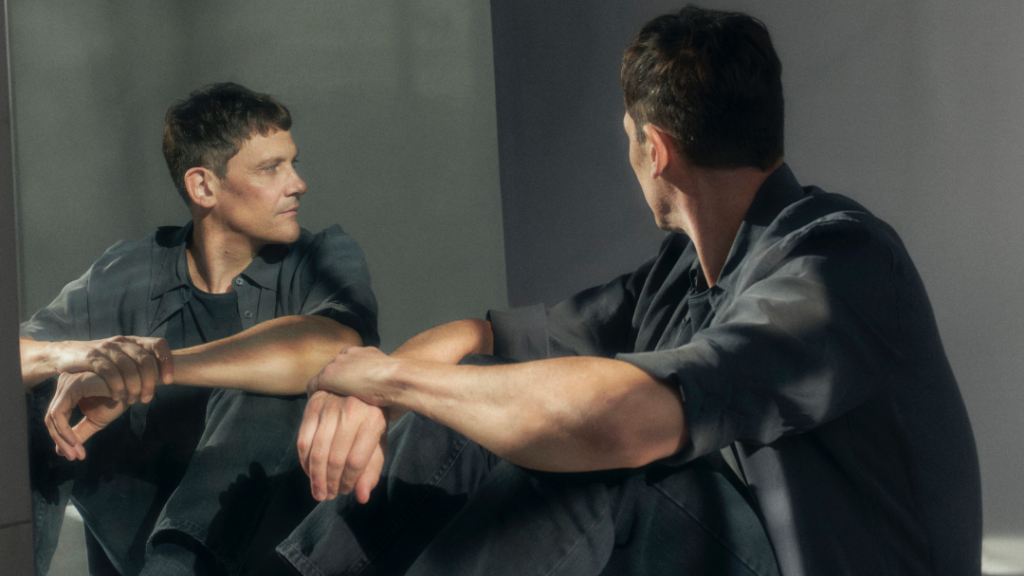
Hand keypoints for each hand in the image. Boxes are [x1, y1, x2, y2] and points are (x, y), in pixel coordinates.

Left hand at [45, 371, 128, 459]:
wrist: (136, 388)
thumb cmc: (119, 400)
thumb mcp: (95, 421)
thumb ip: (78, 433)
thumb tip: (59, 451)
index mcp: (69, 391)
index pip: (56, 418)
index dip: (62, 439)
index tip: (76, 456)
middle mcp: (65, 384)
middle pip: (51, 419)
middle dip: (61, 441)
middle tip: (73, 457)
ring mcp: (67, 383)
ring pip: (52, 418)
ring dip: (62, 439)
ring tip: (75, 453)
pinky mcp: (71, 385)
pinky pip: (58, 413)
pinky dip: (64, 430)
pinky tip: (75, 442)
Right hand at [49, 336, 172, 403]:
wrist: (64, 354)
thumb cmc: (99, 362)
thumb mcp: (121, 359)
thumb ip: (138, 364)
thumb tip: (162, 377)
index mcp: (133, 342)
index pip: (159, 344)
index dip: (167, 361)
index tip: (169, 381)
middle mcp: (122, 342)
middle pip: (145, 359)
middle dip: (149, 381)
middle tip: (147, 398)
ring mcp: (107, 348)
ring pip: (128, 366)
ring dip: (134, 386)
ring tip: (134, 400)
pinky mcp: (91, 357)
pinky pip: (109, 371)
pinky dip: (116, 385)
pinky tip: (118, 396)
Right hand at [297, 390, 386, 502]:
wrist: (359, 385)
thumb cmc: (371, 419)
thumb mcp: (378, 442)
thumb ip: (371, 470)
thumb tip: (362, 498)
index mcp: (373, 419)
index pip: (356, 460)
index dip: (348, 481)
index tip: (345, 491)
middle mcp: (351, 410)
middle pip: (335, 458)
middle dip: (330, 482)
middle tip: (329, 495)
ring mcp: (330, 405)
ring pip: (317, 451)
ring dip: (316, 477)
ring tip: (319, 492)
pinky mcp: (313, 404)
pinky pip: (303, 440)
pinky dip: (304, 461)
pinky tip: (309, 473)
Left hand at [306, 346, 395, 403]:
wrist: (397, 379)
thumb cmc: (402, 386)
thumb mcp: (394, 382)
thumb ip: (384, 386)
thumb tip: (389, 405)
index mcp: (367, 353)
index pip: (351, 363)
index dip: (349, 377)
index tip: (350, 389)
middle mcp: (350, 353)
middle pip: (336, 367)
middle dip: (335, 382)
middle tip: (335, 398)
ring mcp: (338, 363)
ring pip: (324, 376)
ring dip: (326, 389)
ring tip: (323, 406)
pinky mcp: (328, 376)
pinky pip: (314, 386)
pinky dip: (314, 396)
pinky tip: (315, 409)